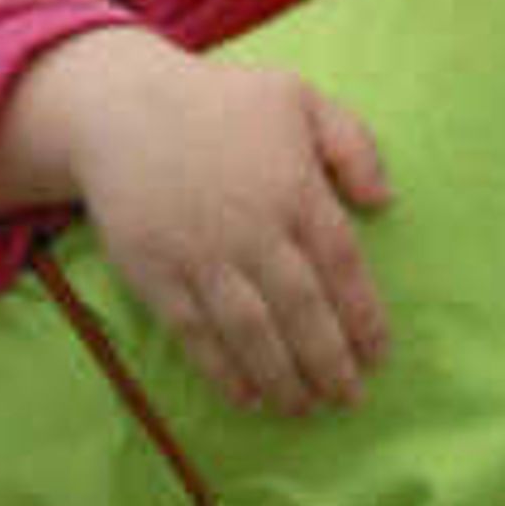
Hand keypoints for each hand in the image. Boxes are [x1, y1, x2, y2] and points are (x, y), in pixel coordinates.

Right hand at [67, 38, 392, 412]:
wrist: (119, 107)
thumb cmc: (219, 104)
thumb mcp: (297, 97)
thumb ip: (352, 144)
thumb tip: (385, 200)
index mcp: (293, 188)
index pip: (342, 265)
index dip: (364, 317)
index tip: (379, 356)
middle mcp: (251, 228)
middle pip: (302, 309)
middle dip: (330, 362)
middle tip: (349, 399)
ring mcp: (200, 255)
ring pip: (251, 332)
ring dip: (283, 378)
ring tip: (305, 409)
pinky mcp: (156, 273)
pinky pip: (195, 334)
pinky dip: (223, 371)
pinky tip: (248, 397)